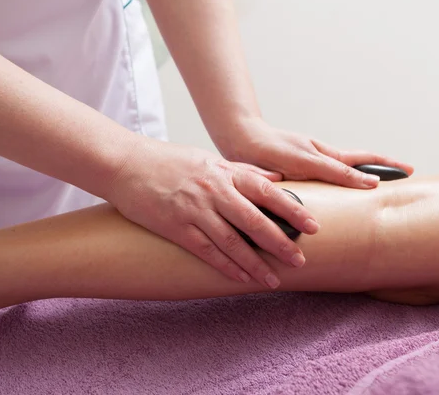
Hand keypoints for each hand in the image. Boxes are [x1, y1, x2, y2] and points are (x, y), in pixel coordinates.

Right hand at [105, 137, 319, 288]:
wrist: (126, 164)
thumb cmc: (169, 161)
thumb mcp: (210, 159)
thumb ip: (243, 171)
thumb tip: (276, 179)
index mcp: (225, 172)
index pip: (267, 191)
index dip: (292, 209)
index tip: (312, 224)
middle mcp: (214, 191)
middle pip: (254, 220)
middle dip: (280, 242)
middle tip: (300, 260)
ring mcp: (195, 210)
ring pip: (232, 241)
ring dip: (255, 263)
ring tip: (274, 279)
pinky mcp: (176, 227)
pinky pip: (206, 251)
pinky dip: (226, 266)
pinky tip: (241, 278)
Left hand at [213, 118, 413, 187]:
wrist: (240, 141)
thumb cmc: (271, 149)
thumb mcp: (307, 162)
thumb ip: (337, 172)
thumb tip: (371, 182)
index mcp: (326, 156)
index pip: (365, 161)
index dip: (388, 167)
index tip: (410, 172)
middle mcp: (320, 158)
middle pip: (358, 163)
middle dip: (381, 168)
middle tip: (403, 176)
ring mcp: (309, 162)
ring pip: (340, 170)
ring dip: (360, 175)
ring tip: (376, 188)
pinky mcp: (296, 169)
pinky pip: (322, 175)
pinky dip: (336, 181)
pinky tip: (334, 195)